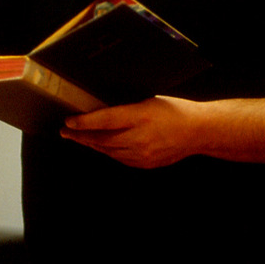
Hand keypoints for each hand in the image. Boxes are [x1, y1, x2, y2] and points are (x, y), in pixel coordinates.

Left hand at [60, 95, 204, 168]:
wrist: (198, 131)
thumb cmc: (176, 111)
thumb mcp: (149, 100)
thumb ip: (126, 108)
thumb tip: (102, 112)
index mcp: (141, 115)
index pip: (105, 120)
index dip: (84, 122)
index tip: (69, 121)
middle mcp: (140, 137)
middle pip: (102, 139)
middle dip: (81, 135)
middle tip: (66, 131)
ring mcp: (142, 153)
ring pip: (108, 151)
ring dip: (91, 144)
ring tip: (78, 138)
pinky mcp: (145, 163)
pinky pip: (119, 158)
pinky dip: (107, 151)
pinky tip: (100, 146)